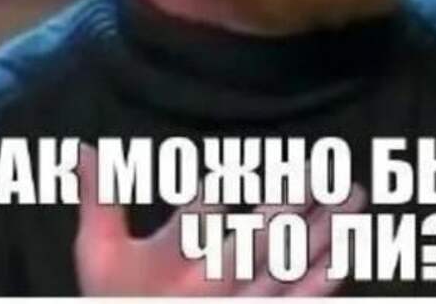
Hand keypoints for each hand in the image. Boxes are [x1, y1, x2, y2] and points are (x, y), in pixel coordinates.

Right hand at [74, 144, 366, 294]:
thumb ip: (99, 200)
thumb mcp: (97, 258)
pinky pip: (301, 299)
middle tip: (323, 169)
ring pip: (289, 265)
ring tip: (352, 192)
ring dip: (323, 228)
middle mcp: (210, 288)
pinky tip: (350, 246)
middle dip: (292, 202)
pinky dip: (327, 273)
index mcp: (168, 265)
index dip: (219, 187)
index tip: (242, 164)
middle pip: (258, 239)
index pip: (197, 214)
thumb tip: (83, 147)